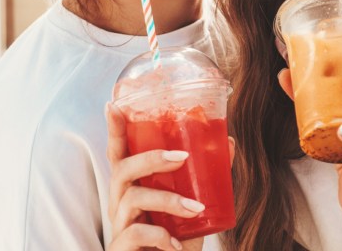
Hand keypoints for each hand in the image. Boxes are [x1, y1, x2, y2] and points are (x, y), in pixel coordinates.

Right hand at [105, 103, 234, 250]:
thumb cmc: (176, 238)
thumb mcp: (192, 206)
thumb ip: (207, 178)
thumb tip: (228, 143)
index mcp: (133, 187)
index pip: (119, 154)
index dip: (114, 130)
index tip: (114, 106)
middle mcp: (120, 202)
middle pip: (122, 169)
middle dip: (151, 158)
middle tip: (182, 157)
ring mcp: (118, 226)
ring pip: (133, 198)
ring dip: (168, 200)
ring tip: (195, 208)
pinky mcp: (121, 248)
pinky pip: (135, 233)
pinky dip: (160, 236)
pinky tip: (176, 244)